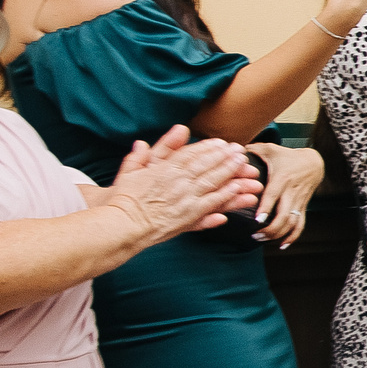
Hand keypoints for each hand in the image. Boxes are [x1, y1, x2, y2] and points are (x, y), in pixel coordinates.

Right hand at [103, 126, 259, 244]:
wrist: (123, 226)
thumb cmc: (122, 201)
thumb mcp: (128, 173)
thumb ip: (138, 156)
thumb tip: (141, 142)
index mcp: (163, 170)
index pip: (190, 155)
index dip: (207, 148)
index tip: (220, 142)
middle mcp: (177, 182)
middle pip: (206, 165)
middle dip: (224, 156)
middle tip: (239, 149)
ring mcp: (185, 198)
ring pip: (213, 181)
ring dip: (230, 171)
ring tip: (244, 163)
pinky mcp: (190, 215)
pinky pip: (212, 202)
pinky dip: (226, 194)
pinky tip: (238, 189)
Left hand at [245, 144, 325, 244]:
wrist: (314, 163)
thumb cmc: (288, 156)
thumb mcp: (270, 149)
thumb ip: (251, 150)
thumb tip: (231, 150)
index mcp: (281, 178)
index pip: (274, 196)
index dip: (267, 208)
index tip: (258, 220)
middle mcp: (291, 192)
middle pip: (284, 215)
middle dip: (271, 228)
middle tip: (256, 234)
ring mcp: (298, 201)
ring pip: (292, 222)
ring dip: (278, 234)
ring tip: (263, 239)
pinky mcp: (302, 207)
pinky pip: (300, 225)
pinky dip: (293, 236)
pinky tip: (283, 245)